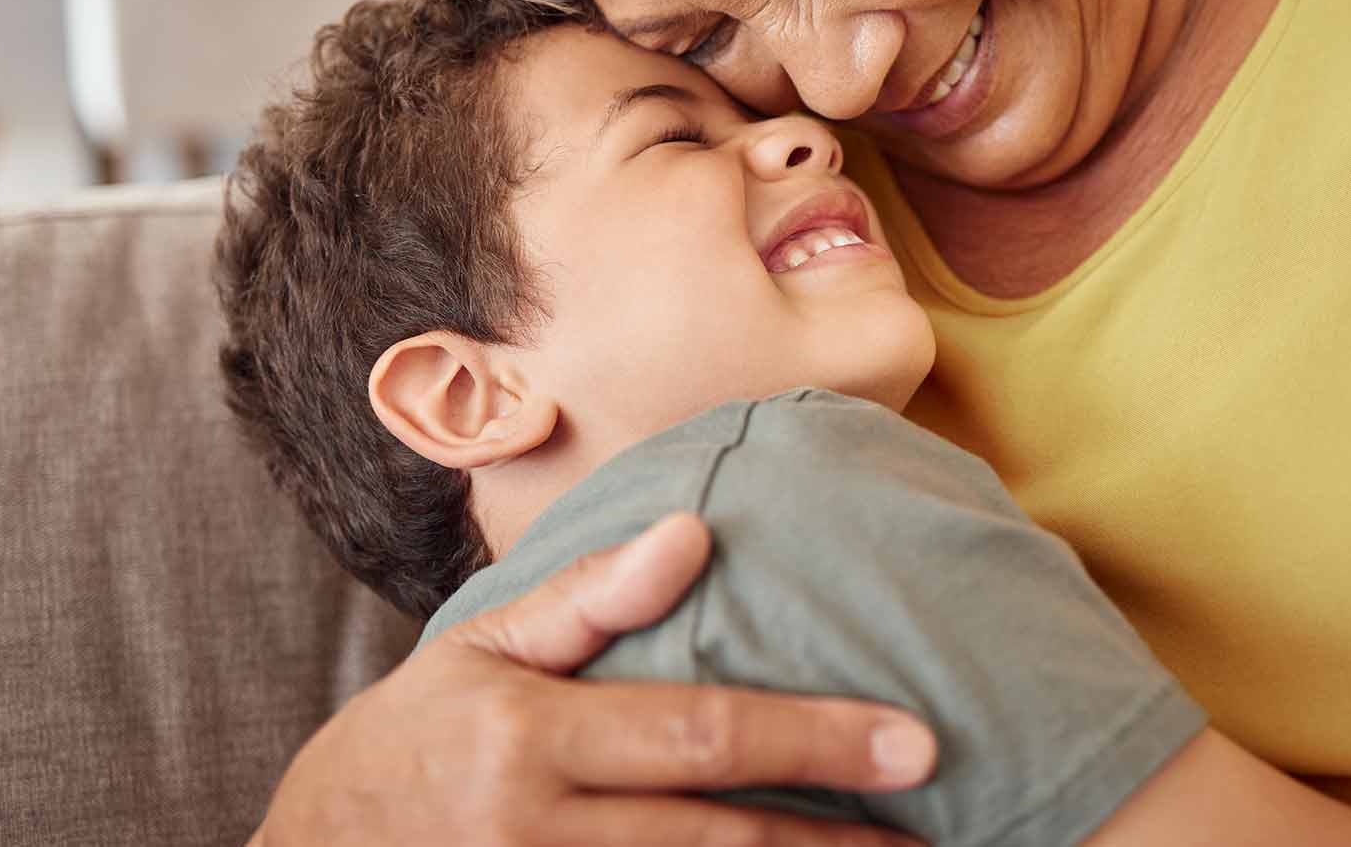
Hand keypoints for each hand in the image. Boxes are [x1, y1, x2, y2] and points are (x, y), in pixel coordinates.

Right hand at [255, 511, 936, 845]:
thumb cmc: (411, 739)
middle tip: (939, 832)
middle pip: (719, 838)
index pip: (700, 738)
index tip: (914, 742)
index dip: (815, 739)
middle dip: (838, 838)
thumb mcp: (481, 648)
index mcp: (532, 739)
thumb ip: (587, 598)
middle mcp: (540, 833)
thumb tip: (693, 533)